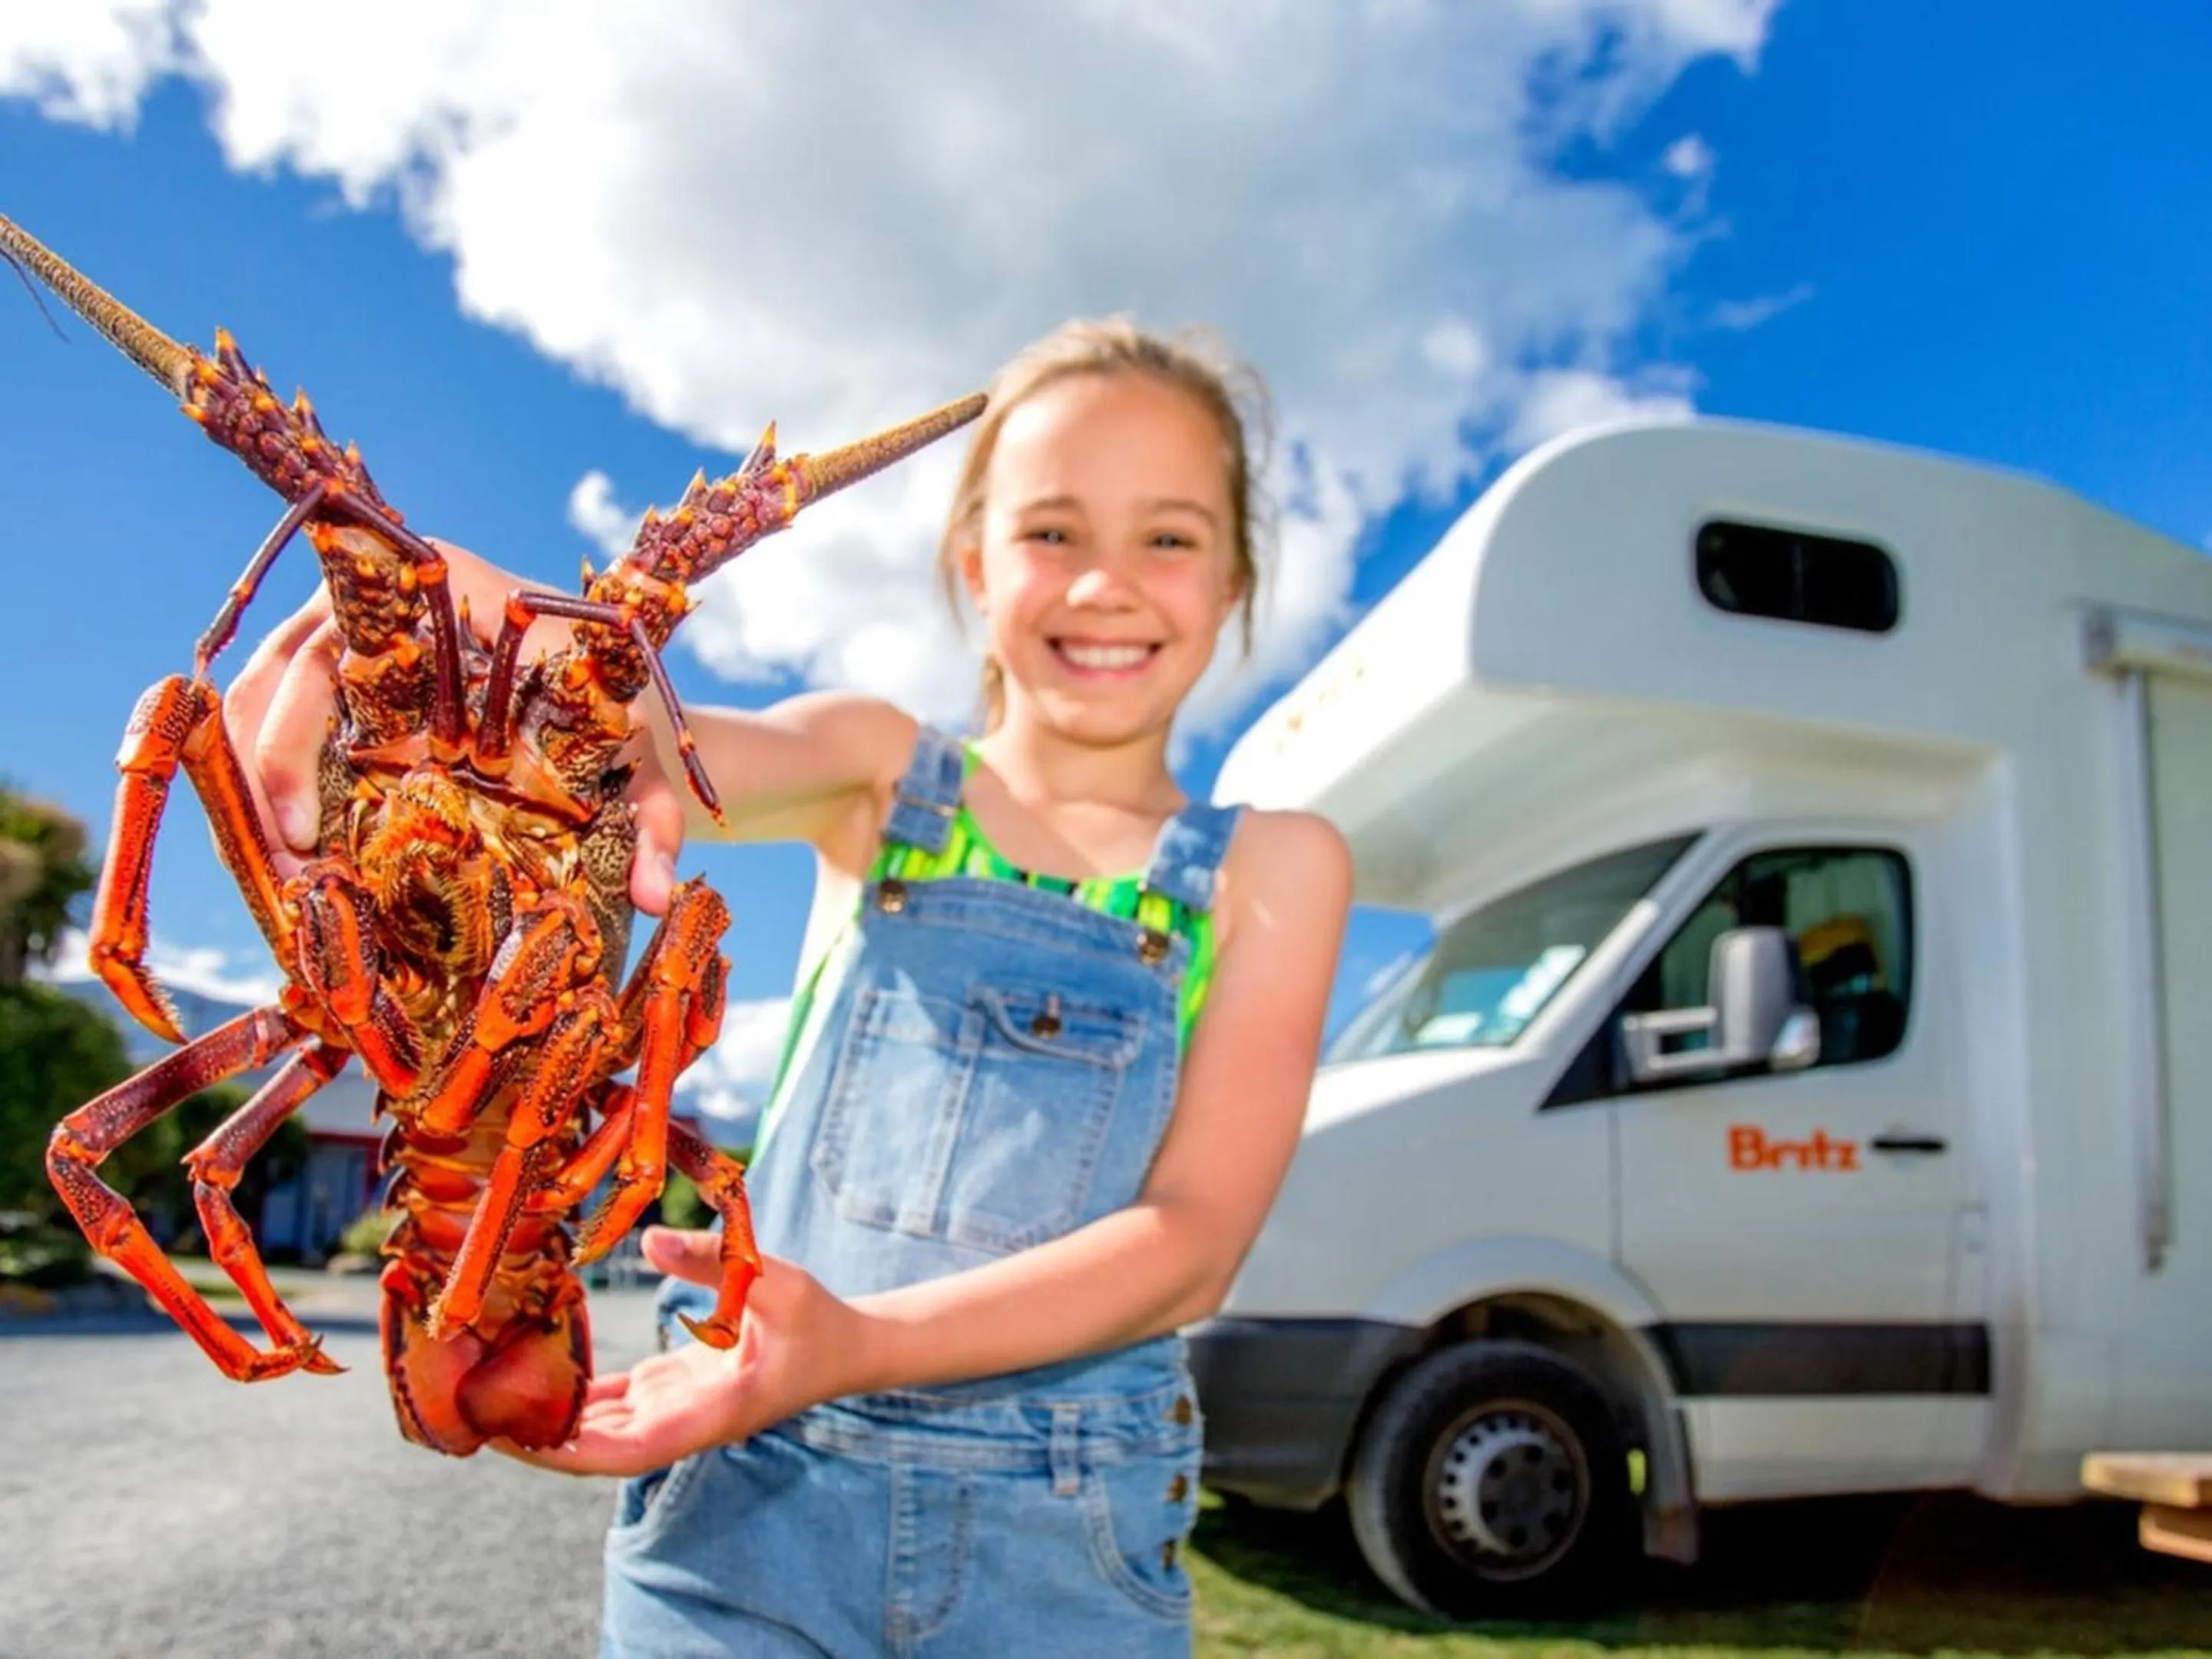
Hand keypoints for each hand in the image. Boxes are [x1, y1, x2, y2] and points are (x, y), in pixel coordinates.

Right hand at [217, 541, 690, 913]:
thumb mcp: (642, 762)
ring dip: (244, 785)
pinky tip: (274, 851)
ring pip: (256, 695)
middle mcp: (380, 596)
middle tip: (284, 874)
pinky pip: (270, 712)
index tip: (301, 829)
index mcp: (443, 586)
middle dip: (259, 779)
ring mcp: (349, 630)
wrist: (617, 700)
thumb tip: (657, 895)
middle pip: (276, 674)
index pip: (332, 646)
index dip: (293, 738)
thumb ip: (654, 821)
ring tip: (274, 877)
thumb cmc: (619, 715)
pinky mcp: (337, 671)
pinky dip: (257, 778)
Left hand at [496, 1228, 871, 1477]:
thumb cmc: (819, 1321)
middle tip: (472, 1409)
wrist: (847, 1350)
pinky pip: (614, 1402)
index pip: (632, 1451)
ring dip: (549, 1418)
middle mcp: (686, 1421)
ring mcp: (678, 1409)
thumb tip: (649, 1243)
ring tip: (486, 1390)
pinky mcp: (674, 1390)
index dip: (572, 1452)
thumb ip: (716, 1264)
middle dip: (539, 1439)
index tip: (520, 1439)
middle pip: (600, 1449)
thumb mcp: (778, 1282)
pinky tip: (534, 1368)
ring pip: (601, 1429)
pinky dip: (575, 1393)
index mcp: (713, 1412)